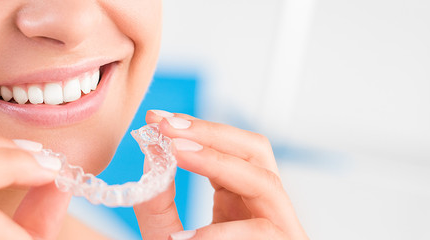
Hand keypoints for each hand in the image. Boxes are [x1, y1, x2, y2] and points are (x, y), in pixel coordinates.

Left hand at [134, 110, 306, 239]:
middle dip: (212, 133)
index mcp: (240, 198)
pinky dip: (224, 233)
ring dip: (219, 161)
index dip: (196, 129)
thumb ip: (158, 205)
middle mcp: (265, 206)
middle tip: (168, 127)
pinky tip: (188, 238)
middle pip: (257, 150)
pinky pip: (264, 232)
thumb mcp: (169, 237)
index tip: (156, 121)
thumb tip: (148, 159)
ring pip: (266, 180)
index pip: (228, 149)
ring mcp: (281, 227)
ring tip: (176, 153)